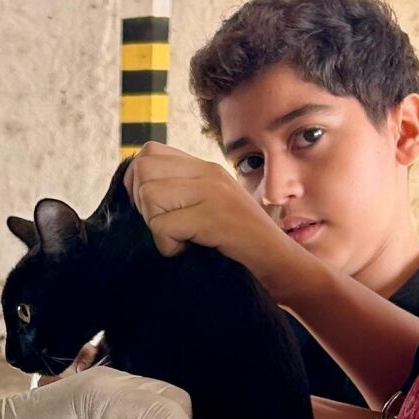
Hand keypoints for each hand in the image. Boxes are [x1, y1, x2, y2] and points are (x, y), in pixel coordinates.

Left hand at [126, 143, 295, 285]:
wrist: (283, 265)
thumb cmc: (241, 245)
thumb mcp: (210, 207)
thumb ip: (183, 193)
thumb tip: (136, 192)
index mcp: (205, 167)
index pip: (148, 153)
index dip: (137, 183)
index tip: (152, 211)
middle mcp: (208, 172)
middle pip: (142, 169)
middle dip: (141, 204)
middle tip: (162, 227)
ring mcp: (213, 192)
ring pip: (149, 195)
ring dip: (155, 226)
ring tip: (178, 240)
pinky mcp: (214, 217)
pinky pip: (163, 225)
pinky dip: (167, 246)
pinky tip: (187, 252)